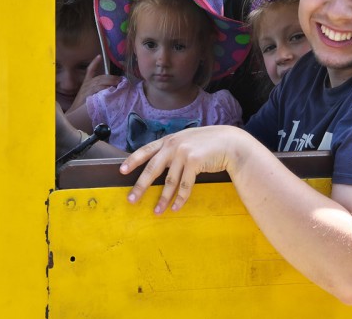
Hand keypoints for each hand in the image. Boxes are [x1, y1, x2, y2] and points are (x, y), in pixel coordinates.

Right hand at [65, 55, 121, 114]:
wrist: (75, 114)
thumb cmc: (84, 105)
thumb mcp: (92, 95)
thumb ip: (100, 90)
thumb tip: (114, 88)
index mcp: (87, 83)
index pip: (90, 70)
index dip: (94, 63)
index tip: (99, 56)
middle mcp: (86, 84)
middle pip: (100, 77)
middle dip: (111, 78)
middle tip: (120, 80)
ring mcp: (86, 89)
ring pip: (99, 82)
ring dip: (110, 82)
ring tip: (118, 84)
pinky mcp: (87, 95)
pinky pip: (97, 90)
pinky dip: (104, 89)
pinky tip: (110, 90)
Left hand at [119, 125, 250, 213]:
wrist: (230, 143)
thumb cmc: (209, 143)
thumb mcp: (188, 140)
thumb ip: (174, 148)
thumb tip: (160, 163)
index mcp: (169, 140)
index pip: (146, 150)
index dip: (133, 160)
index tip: (121, 171)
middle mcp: (173, 145)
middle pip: (152, 169)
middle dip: (141, 186)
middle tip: (131, 200)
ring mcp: (183, 153)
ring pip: (169, 181)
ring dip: (163, 198)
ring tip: (157, 211)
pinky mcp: (194, 162)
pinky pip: (185, 185)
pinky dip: (180, 198)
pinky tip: (175, 207)